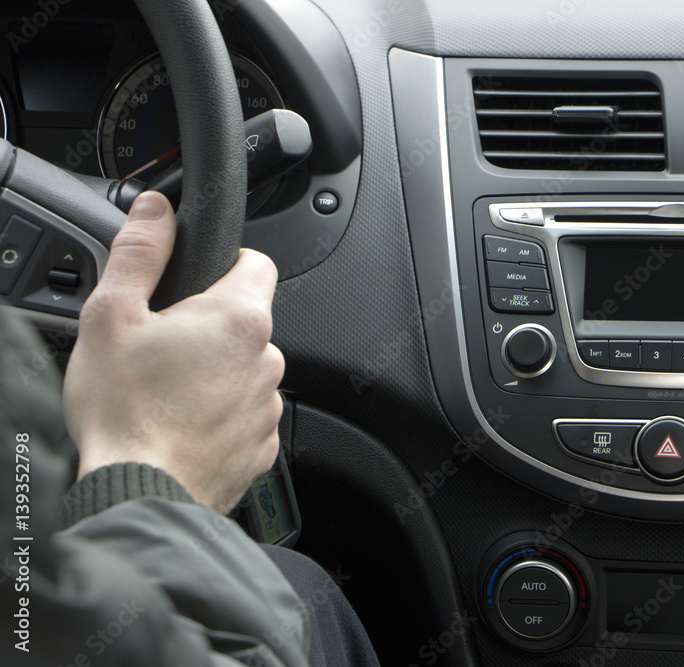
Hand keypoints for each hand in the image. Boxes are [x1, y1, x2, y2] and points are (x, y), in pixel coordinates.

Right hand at [63, 191, 284, 512]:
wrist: (140, 496)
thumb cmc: (126, 413)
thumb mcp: (113, 316)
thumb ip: (140, 254)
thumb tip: (157, 211)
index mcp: (239, 318)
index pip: (257, 263)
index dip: (225, 263)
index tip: (196, 280)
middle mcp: (268, 361)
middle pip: (246, 322)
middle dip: (210, 326)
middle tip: (160, 346)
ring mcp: (267, 408)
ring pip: (245, 371)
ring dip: (215, 373)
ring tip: (165, 393)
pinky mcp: (260, 448)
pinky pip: (244, 416)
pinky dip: (219, 416)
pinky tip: (179, 425)